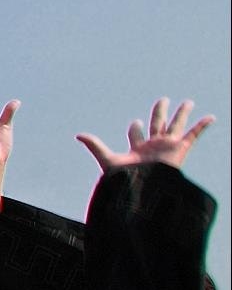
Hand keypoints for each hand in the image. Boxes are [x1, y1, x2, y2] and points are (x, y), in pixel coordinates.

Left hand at [78, 98, 213, 172]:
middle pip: (157, 124)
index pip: (137, 134)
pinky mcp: (180, 149)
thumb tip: (77, 134)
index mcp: (138, 150)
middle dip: (159, 112)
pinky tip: (211, 117)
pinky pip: (194, 134)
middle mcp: (154, 146)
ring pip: (176, 124)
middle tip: (162, 100)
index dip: (135, 128)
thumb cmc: (128, 178)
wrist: (146, 189)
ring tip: (188, 101)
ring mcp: (168, 146)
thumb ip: (95, 145)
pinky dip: (202, 125)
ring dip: (182, 113)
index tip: (135, 122)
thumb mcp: (108, 159)